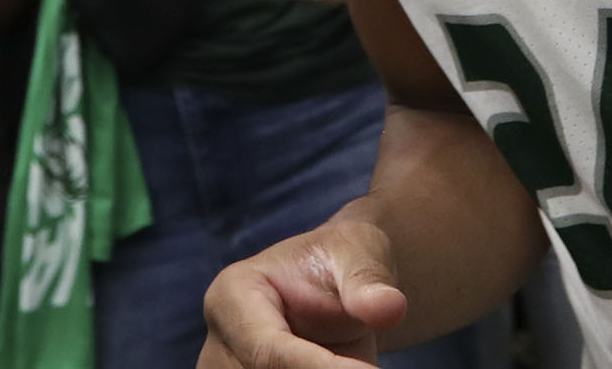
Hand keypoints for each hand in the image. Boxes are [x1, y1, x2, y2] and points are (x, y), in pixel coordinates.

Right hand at [201, 217, 409, 367]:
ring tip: (357, 360)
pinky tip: (347, 365)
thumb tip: (391, 307)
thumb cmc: (344, 259)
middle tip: (368, 365)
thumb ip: (368, 281)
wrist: (337, 288)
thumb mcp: (359, 253)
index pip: (269, 351)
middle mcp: (220, 345)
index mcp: (232, 296)